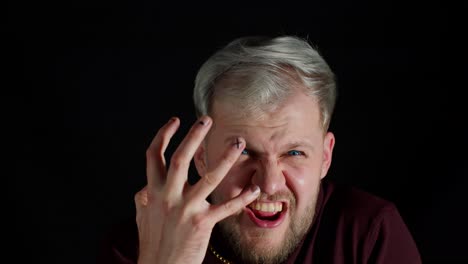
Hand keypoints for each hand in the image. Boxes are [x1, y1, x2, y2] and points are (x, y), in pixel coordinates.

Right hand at [134, 116, 259, 263]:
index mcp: (153, 191)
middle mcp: (168, 196)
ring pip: (208, 177)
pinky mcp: (202, 224)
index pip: (154, 155)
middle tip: (207, 120)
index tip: (175, 120)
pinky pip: (226, 207)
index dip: (163, 135)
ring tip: (238, 143)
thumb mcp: (142, 217)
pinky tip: (253, 188)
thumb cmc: (152, 244)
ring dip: (225, 157)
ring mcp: (185, 209)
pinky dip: (241, 197)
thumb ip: (144, 198)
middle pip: (180, 158)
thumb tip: (144, 186)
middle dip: (194, 136)